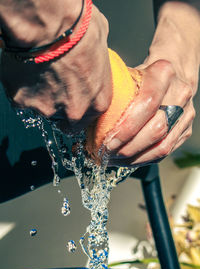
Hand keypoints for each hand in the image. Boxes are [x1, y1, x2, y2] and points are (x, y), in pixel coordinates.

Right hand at [0, 4, 111, 131]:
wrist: (50, 25)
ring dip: (39, 93)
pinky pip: (20, 97)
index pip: (87, 120)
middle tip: (53, 83)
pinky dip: (21, 86)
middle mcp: (74, 112)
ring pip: (41, 107)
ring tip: (39, 70)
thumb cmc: (80, 31)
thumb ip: (97, 66)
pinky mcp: (23, 101)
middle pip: (64, 119)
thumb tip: (92, 57)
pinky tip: (25, 68)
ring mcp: (48, 109)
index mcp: (97, 102)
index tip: (70, 101)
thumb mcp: (102, 48)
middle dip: (58, 105)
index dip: (76, 110)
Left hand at [106, 2, 198, 166]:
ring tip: (113, 160)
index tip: (106, 140)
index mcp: (164, 73)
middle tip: (105, 154)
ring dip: (134, 158)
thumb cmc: (141, 75)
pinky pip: (165, 151)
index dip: (126, 127)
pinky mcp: (185, 130)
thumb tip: (86, 119)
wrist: (170, 74)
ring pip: (162, 145)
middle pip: (156, 129)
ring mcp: (186, 114)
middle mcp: (179, 93)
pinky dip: (144, 160)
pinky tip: (126, 161)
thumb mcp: (126, 75)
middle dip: (127, 147)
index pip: (147, 103)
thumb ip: (113, 94)